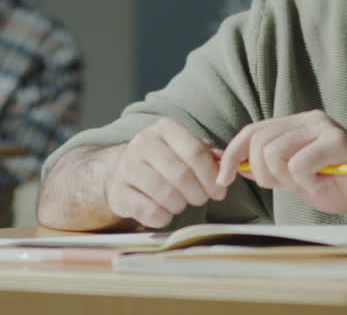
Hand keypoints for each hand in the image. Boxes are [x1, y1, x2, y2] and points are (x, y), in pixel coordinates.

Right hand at [104, 117, 227, 228]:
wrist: (122, 172)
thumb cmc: (163, 162)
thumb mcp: (185, 150)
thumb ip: (209, 156)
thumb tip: (228, 167)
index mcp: (165, 128)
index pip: (196, 152)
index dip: (212, 176)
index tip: (220, 191)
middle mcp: (143, 143)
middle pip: (182, 174)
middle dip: (199, 193)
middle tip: (202, 199)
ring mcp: (126, 167)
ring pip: (166, 194)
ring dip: (181, 205)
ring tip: (182, 203)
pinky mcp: (117, 192)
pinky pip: (149, 211)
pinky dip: (163, 217)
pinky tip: (165, 212)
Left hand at [215, 110, 346, 213]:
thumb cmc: (343, 185)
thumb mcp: (298, 179)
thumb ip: (271, 169)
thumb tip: (234, 166)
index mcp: (298, 125)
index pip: (252, 131)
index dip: (232, 155)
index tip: (222, 181)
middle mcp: (309, 120)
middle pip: (258, 141)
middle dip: (261, 172)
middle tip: (283, 186)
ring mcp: (324, 128)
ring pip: (274, 152)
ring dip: (283, 178)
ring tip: (307, 184)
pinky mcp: (337, 141)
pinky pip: (299, 164)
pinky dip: (304, 182)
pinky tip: (322, 183)